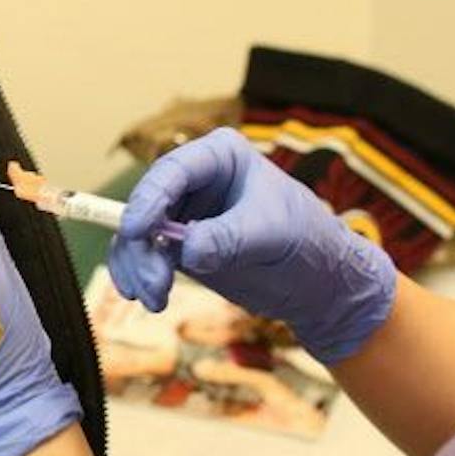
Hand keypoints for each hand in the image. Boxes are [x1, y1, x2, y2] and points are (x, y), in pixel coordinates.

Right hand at [107, 128, 395, 363]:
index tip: (135, 231)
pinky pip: (146, 256)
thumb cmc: (307, 240)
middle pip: (147, 204)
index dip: (148, 198)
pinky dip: (140, 275)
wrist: (319, 283)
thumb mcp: (273, 232)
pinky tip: (150, 298)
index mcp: (220, 156)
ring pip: (138, 234)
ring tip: (153, 299)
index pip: (173, 170)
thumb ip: (229, 237)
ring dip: (137, 266)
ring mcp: (184, 214)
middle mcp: (195, 180)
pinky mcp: (180, 247)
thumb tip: (187, 249)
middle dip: (140, 244)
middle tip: (151, 283)